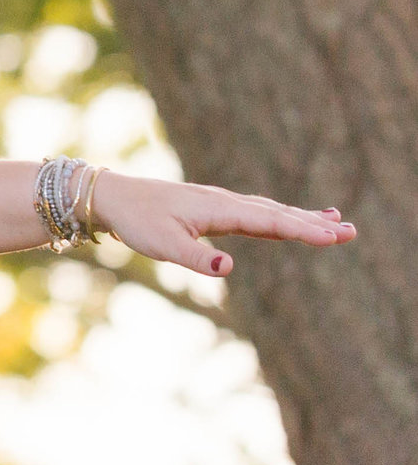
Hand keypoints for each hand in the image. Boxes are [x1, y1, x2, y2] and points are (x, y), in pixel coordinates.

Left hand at [92, 168, 355, 277]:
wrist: (113, 197)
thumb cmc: (136, 222)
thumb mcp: (163, 245)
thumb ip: (197, 258)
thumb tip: (230, 267)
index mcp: (219, 210)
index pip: (270, 222)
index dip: (303, 230)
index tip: (333, 237)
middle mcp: (226, 202)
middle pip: (278, 214)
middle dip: (313, 223)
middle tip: (350, 232)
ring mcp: (220, 203)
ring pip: (269, 211)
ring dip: (301, 217)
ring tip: (334, 221)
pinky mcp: (213, 208)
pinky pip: (255, 211)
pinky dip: (279, 215)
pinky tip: (288, 219)